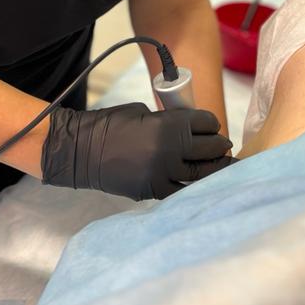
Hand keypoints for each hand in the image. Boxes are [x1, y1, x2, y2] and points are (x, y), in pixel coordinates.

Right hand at [40, 102, 234, 200]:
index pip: (206, 123)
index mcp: (170, 126)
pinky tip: (201, 182)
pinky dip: (193, 185)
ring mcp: (163, 175)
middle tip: (222, 146)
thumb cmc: (112, 123)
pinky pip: (183, 190)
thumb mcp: (145, 112)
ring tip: (221, 165)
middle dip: (219, 146)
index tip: (213, 126)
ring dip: (214, 168)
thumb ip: (170, 121)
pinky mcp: (154, 192)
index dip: (211, 123)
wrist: (83, 151)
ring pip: (202, 174)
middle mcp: (172, 152)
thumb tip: (190, 129)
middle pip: (210, 149)